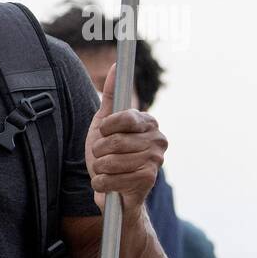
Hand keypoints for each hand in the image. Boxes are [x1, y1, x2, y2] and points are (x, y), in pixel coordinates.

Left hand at [85, 63, 167, 213]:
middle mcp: (157, 139)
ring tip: (105, 169)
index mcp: (148, 122)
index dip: (108, 126)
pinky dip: (102, 182)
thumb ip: (112, 95)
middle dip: (99, 151)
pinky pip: (112, 178)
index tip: (103, 132)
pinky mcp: (149, 180)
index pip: (126, 117)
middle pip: (115, 141)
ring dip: (99, 167)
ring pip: (111, 161)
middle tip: (101, 156)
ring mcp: (155, 160)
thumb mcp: (105, 123)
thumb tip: (117, 66)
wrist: (114, 191)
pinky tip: (108, 183)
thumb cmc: (109, 153)